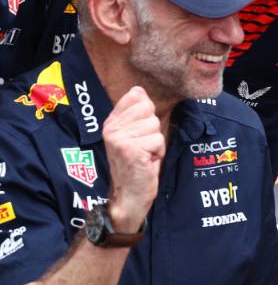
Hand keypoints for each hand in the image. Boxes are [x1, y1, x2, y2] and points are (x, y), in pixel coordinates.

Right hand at [103, 86, 164, 231]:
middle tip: (143, 147)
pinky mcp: (129, 149)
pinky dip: (158, 152)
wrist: (129, 194)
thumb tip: (139, 90)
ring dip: (156, 143)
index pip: (136, 96)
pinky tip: (146, 161)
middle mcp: (111, 128)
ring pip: (155, 126)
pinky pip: (158, 140)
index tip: (139, 132)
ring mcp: (119, 138)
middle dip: (153, 130)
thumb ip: (137, 113)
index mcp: (111, 121)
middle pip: (149, 110)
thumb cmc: (137, 165)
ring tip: (144, 155)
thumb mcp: (134, 135)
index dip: (147, 114)